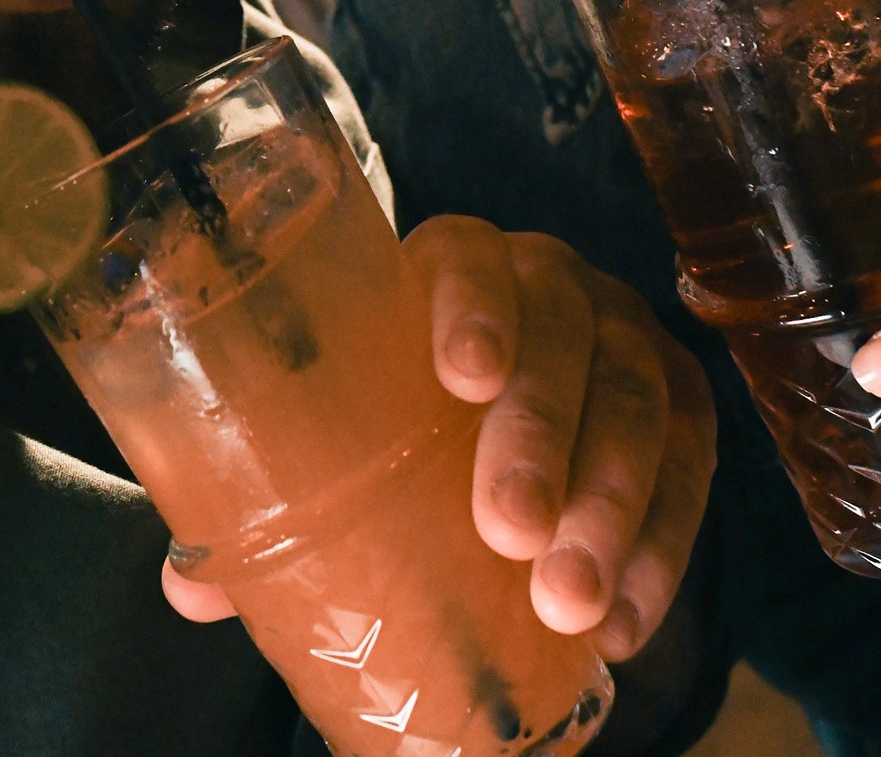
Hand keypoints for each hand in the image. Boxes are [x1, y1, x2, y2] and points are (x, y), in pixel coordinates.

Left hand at [161, 216, 717, 661]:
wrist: (510, 433)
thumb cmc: (399, 422)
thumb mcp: (342, 439)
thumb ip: (268, 498)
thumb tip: (188, 587)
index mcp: (450, 270)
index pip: (467, 256)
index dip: (473, 305)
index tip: (462, 379)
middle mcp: (551, 283)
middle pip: (565, 335)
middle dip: (544, 436)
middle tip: (511, 533)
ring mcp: (625, 337)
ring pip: (638, 402)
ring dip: (610, 507)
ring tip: (569, 604)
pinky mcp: (683, 403)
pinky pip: (692, 467)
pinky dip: (662, 550)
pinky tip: (625, 625)